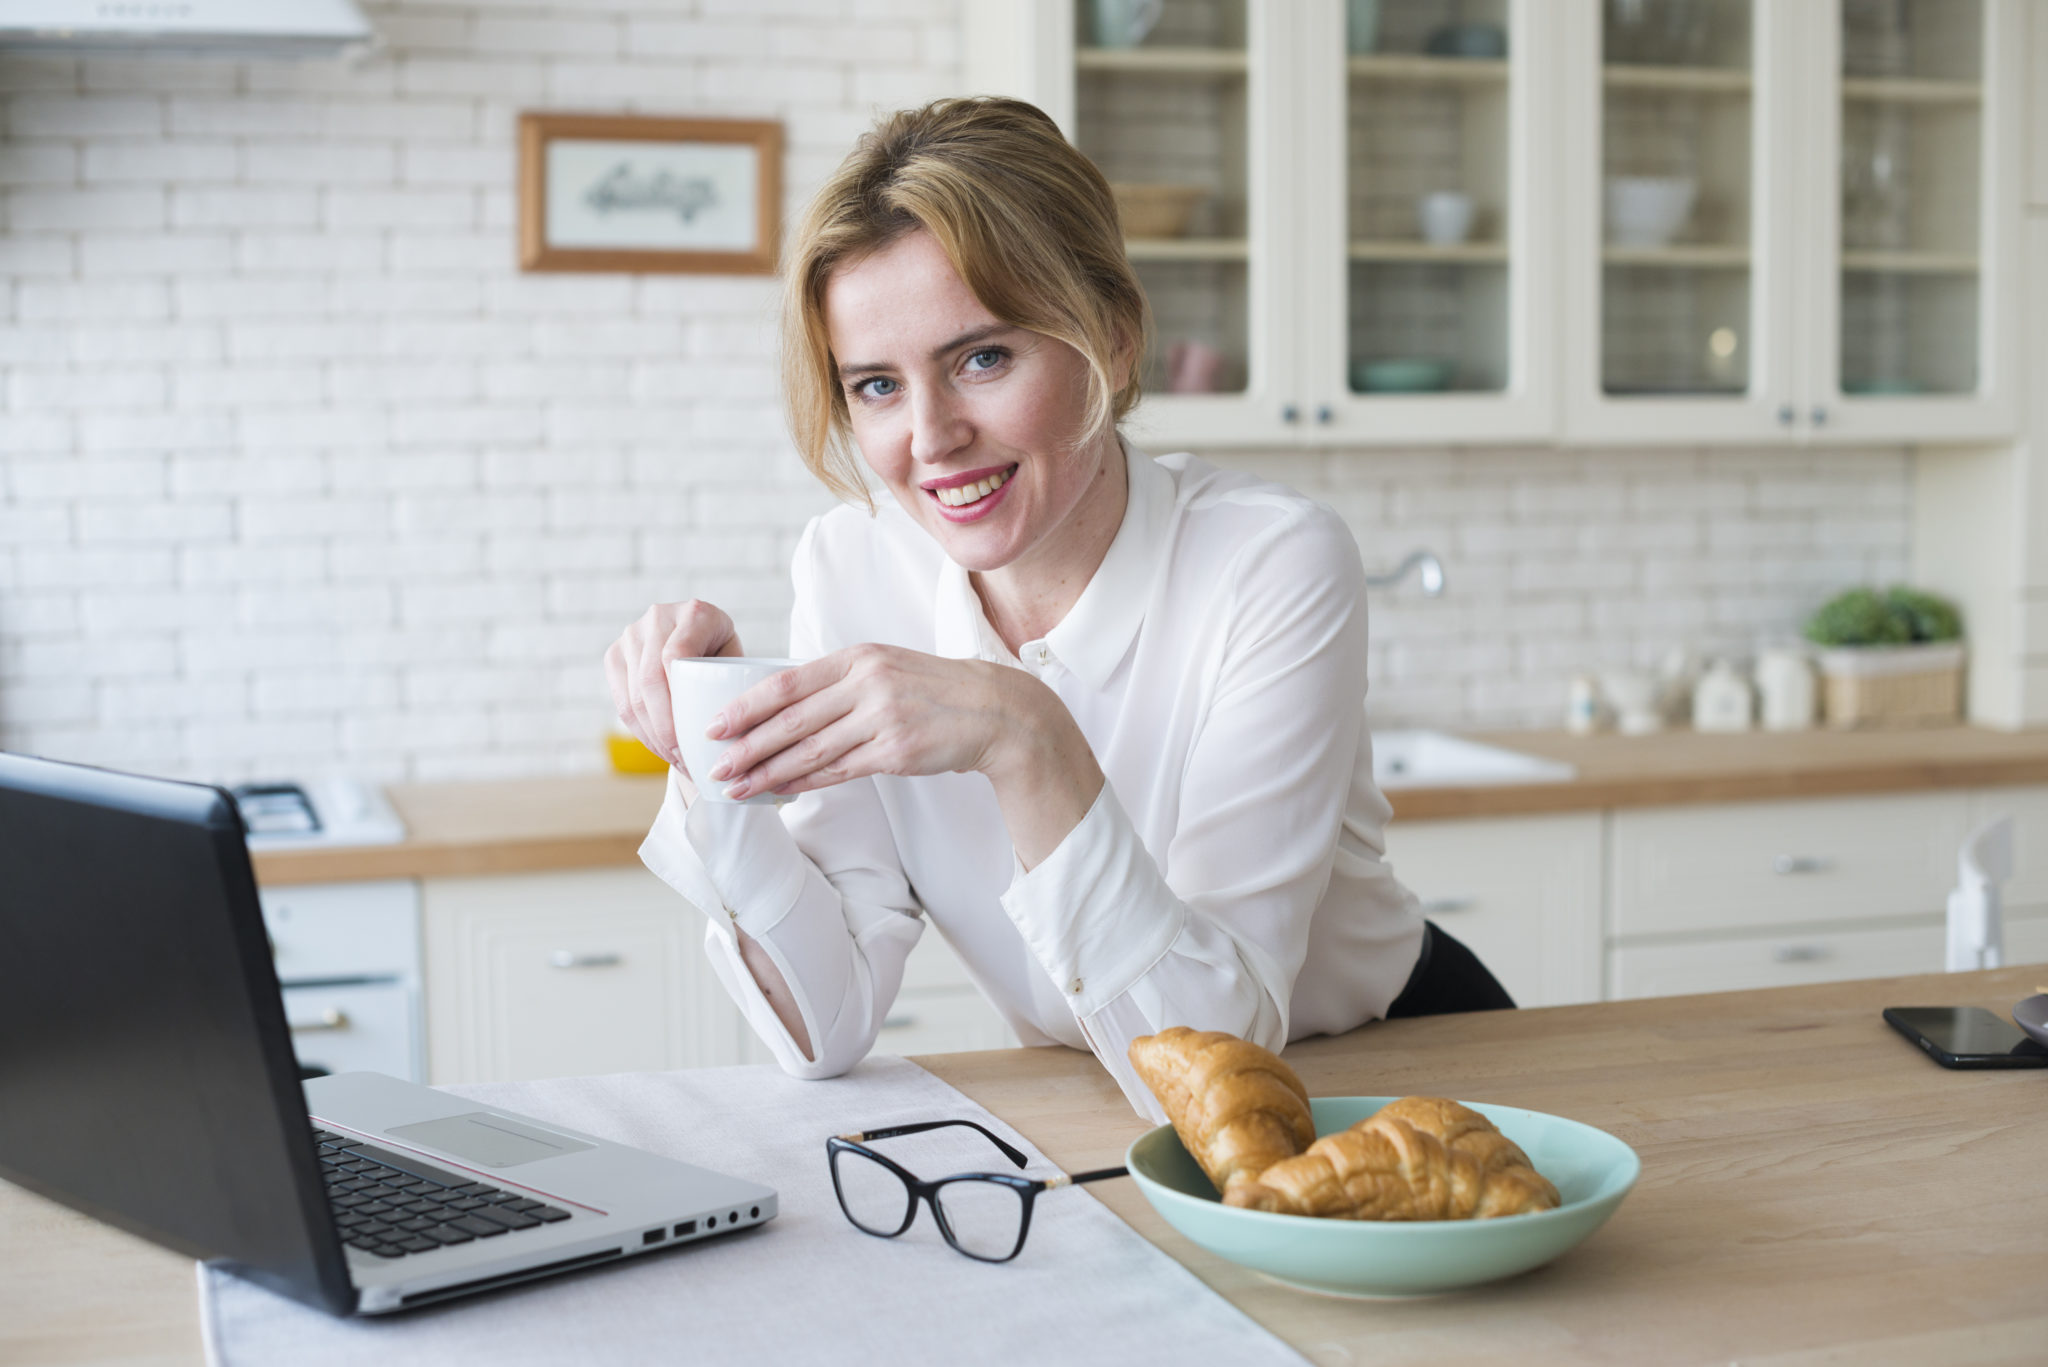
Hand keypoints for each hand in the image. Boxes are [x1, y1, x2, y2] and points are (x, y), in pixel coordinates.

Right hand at [603, 600, 742, 768]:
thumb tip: (734, 739)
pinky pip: (622, 702)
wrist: (703, 636)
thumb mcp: (741, 664)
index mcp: (695, 613)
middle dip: (665, 730)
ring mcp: (632, 634)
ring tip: (675, 761)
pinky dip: (640, 731)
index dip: (678, 704)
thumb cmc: (728, 657)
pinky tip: (658, 749)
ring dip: (652, 737)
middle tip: (684, 761)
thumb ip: (737, 690)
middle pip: (650, 681)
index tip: (694, 739)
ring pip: (633, 696)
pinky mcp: (615, 654)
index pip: (675, 657)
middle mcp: (658, 616)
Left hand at [704, 645, 1026, 800]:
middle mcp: (867, 683)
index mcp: (858, 657)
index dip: (746, 706)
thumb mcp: (885, 667)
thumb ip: (839, 681)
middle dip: (747, 746)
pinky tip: (782, 791)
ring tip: (738, 787)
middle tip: (715, 765)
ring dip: (769, 772)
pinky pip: (840, 771)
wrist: (993, 709)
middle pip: (791, 719)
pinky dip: (807, 783)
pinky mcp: (896, 751)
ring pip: (810, 750)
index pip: (787, 682)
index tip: (715, 725)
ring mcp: (882, 718)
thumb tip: (783, 705)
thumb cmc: (932, 691)